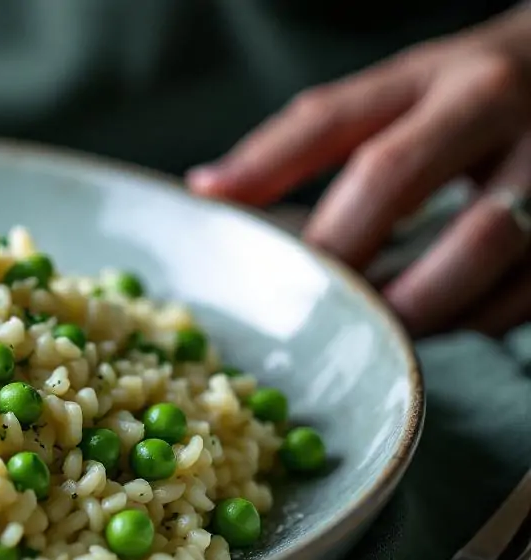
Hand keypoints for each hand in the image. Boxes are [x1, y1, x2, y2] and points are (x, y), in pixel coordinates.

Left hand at [189, 11, 530, 336]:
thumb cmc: (460, 93)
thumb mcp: (386, 95)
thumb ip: (298, 142)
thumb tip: (206, 190)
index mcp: (450, 87)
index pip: (369, 155)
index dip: (319, 224)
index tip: (280, 272)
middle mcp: (513, 124)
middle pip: (448, 218)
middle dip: (384, 281)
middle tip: (332, 316)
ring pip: (494, 263)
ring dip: (428, 310)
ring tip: (378, 326)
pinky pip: (525, 297)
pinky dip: (474, 319)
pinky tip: (439, 315)